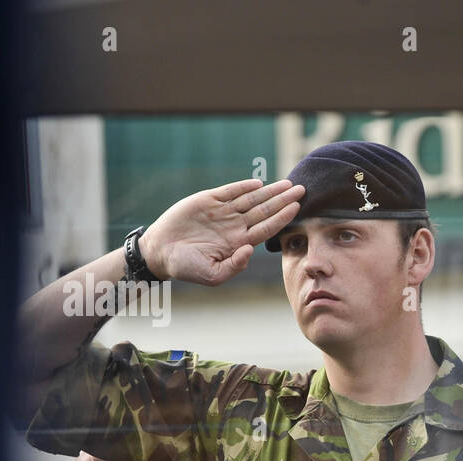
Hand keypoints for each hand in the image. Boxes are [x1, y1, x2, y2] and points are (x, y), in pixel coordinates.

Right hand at [138, 179, 305, 284]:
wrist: (161, 252)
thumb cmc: (187, 267)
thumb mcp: (213, 275)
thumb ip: (234, 266)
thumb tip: (251, 250)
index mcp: (239, 242)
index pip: (267, 228)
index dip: (282, 218)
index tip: (297, 208)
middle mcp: (235, 226)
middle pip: (265, 211)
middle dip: (283, 201)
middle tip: (302, 190)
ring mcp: (223, 212)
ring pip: (251, 199)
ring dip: (270, 191)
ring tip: (287, 184)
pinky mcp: (208, 200)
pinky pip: (230, 191)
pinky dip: (243, 187)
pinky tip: (258, 183)